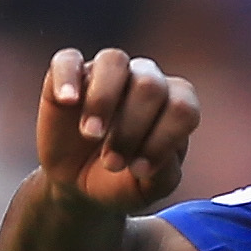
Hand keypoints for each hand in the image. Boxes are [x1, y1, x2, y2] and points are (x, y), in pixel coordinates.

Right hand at [37, 46, 199, 214]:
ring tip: (90, 135)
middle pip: (150, 85)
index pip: (183, 108)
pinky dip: (67, 77)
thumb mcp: (147, 191)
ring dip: (102, 100)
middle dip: (131, 129)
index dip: (164, 140)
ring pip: (114, 61)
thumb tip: (160, 153)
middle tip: (112, 164)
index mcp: (173, 105)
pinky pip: (68, 59)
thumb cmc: (121, 182)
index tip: (139, 171)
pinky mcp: (70, 74)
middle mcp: (145, 80)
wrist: (78, 185)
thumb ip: (164, 175)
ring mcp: (107, 73)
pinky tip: (67, 102)